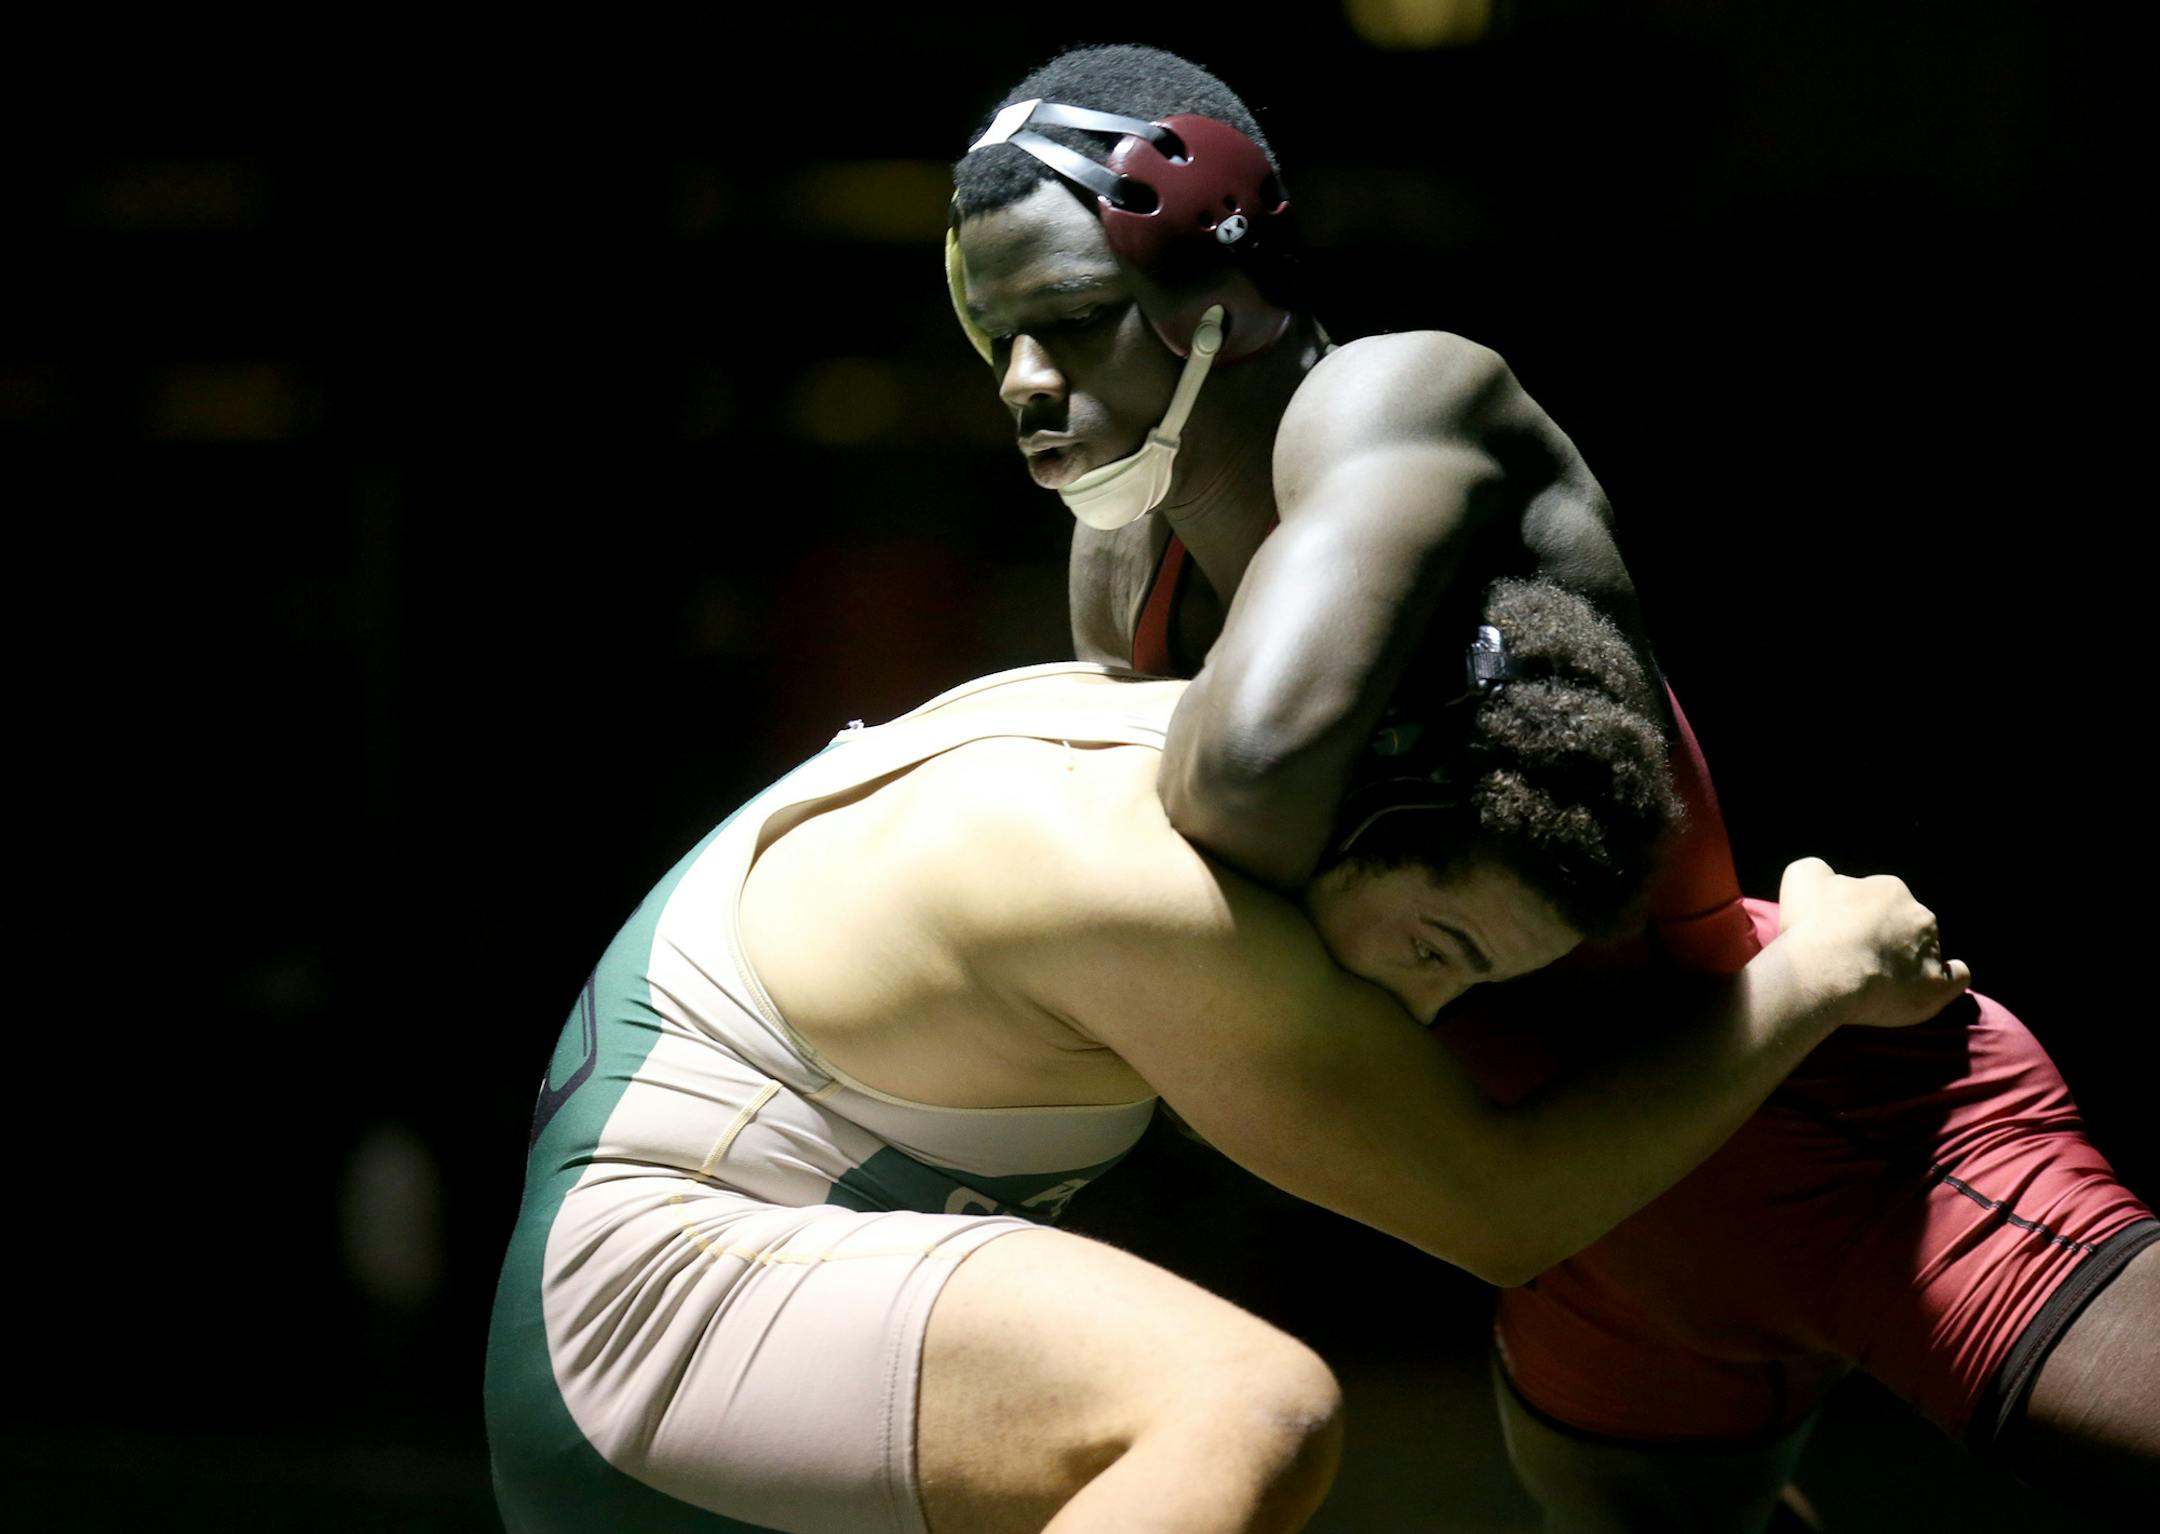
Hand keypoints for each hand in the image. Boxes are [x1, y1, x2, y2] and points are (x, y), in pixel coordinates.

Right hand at [1774, 856, 1970, 1028]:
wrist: (1823, 971)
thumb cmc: (1810, 926)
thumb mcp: (1802, 878)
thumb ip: (1820, 871)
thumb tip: (1833, 880)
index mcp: (1890, 889)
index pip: (1882, 900)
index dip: (1862, 918)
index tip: (1843, 935)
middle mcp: (1918, 913)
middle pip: (1906, 923)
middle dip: (1888, 937)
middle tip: (1858, 958)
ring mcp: (1931, 949)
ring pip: (1926, 949)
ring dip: (1908, 960)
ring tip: (1876, 980)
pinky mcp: (1937, 984)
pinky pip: (1956, 977)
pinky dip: (1948, 978)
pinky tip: (1928, 984)